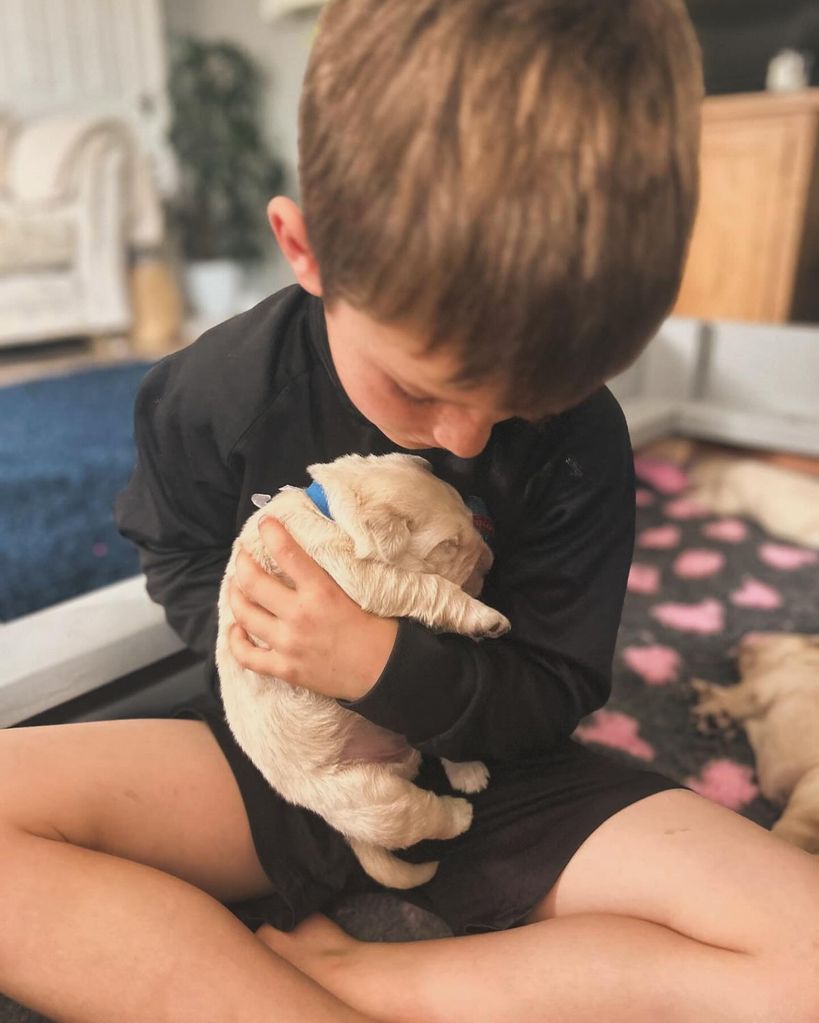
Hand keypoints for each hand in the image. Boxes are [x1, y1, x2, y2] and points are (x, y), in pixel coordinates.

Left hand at [227, 517, 398, 700]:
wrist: (385, 671)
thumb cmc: (378, 629)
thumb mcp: (356, 591)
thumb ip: (329, 574)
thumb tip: (309, 553)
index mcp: (321, 592)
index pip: (287, 552)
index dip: (271, 532)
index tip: (265, 524)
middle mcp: (299, 615)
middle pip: (253, 582)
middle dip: (242, 562)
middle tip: (242, 555)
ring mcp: (288, 644)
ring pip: (244, 614)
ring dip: (235, 595)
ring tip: (235, 585)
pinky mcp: (285, 669)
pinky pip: (247, 656)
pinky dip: (236, 640)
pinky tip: (236, 629)